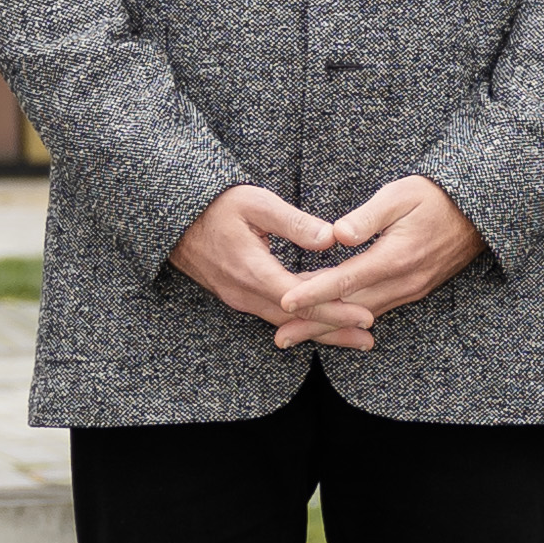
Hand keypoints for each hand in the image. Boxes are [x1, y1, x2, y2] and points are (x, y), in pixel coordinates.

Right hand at [172, 180, 355, 332]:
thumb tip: (331, 238)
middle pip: (296, 320)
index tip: (365, 316)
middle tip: (368, 338)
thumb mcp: (256, 203)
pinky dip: (300, 320)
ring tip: (353, 337)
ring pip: (284, 322)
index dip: (334, 310)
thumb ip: (295, 223)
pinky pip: (273, 315)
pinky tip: (320, 321)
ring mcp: (238, 298)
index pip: (301, 300)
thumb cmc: (217, 205)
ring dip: (319, 330)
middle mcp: (244, 292)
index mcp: (253, 271)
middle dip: (334, 331)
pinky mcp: (237, 296)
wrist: (174, 218)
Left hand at [274, 176, 485, 346]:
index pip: (346, 279)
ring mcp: (410, 289)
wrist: (477, 213)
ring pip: (362, 314)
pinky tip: (330, 322)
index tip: (285, 301)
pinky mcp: (413, 291)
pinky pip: (376, 309)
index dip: (314, 292)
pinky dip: (349, 318)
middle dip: (313, 323)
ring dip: (328, 326)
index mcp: (396, 256)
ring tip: (295, 335)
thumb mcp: (400, 195)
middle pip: (350, 308)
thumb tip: (337, 234)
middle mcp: (404, 281)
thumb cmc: (434, 197)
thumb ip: (368, 216)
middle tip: (280, 335)